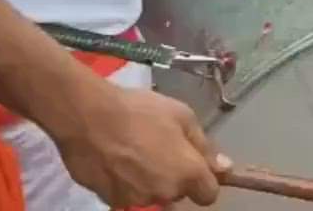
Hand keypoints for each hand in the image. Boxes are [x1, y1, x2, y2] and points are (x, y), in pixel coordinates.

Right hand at [55, 86, 228, 207]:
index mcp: (187, 174)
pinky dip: (126, 183)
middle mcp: (164, 194)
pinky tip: (117, 160)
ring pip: (152, 196)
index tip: (194, 164)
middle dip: (174, 177)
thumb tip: (224, 168)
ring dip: (149, 181)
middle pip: (177, 193)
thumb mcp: (182, 116)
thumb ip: (204, 146)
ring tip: (135, 153)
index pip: (208, 195)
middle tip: (159, 149)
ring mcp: (135, 201)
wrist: (88, 117)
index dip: (205, 180)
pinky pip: (127, 195)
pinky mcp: (110, 201)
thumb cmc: (140, 111)